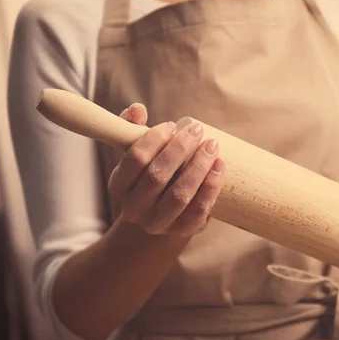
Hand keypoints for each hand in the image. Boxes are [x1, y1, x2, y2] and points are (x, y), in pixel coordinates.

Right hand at [107, 103, 224, 236]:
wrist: (164, 214)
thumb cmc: (151, 174)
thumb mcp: (138, 154)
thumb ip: (133, 128)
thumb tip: (138, 109)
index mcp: (118, 187)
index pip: (134, 160)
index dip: (154, 140)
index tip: (173, 125)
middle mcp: (134, 209)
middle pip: (157, 177)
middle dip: (179, 150)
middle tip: (196, 130)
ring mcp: (158, 224)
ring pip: (179, 195)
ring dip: (198, 167)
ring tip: (211, 145)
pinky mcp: (183, 231)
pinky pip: (199, 210)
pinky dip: (211, 187)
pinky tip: (220, 166)